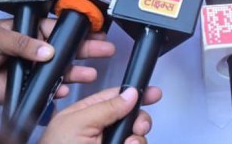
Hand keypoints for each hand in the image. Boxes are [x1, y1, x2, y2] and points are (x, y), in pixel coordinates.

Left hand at [0, 18, 114, 107]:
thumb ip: (22, 42)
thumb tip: (47, 49)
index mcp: (27, 30)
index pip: (56, 28)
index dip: (75, 31)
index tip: (94, 30)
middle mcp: (32, 48)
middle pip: (64, 48)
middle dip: (85, 49)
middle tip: (104, 49)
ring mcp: (29, 68)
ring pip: (58, 69)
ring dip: (75, 71)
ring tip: (91, 72)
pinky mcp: (23, 86)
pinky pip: (44, 87)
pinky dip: (56, 89)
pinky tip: (65, 87)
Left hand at [39, 86, 161, 143]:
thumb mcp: (77, 124)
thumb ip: (105, 107)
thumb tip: (131, 93)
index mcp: (87, 114)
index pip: (115, 97)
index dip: (135, 93)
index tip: (154, 93)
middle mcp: (100, 130)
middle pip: (131, 117)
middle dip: (140, 119)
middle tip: (139, 126)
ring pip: (136, 136)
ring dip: (138, 137)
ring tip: (130, 143)